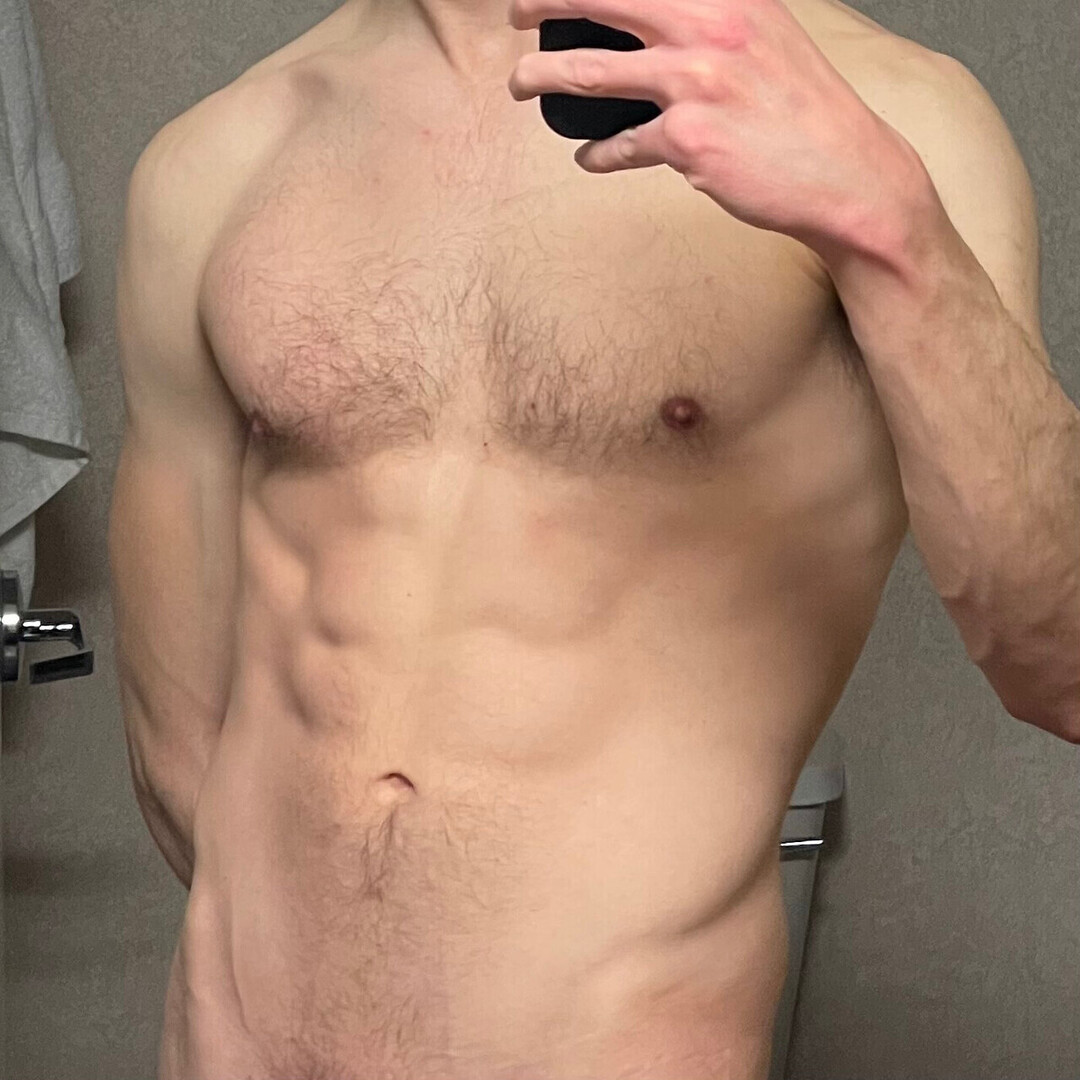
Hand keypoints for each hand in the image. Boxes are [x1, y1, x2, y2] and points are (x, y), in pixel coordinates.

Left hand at [507, 0, 926, 258]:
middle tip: (518, 12)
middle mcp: (709, 25)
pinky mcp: (688, 140)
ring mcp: (695, 82)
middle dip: (543, 2)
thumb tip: (655, 19)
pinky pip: (620, 146)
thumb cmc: (804, 109)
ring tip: (521, 83)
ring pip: (589, 71)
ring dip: (541, 76)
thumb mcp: (765, 34)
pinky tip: (588, 156)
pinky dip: (597, 154)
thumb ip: (714, 17)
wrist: (846, 173)